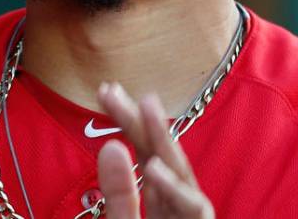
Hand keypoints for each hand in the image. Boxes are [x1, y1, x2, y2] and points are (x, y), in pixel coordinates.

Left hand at [97, 83, 213, 217]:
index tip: (105, 92)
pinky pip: (192, 208)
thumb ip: (119, 195)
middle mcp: (176, 200)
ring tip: (146, 105)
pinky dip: (173, 187)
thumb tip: (110, 146)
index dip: (127, 120)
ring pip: (180, 172)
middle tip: (113, 90)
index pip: (144, 150)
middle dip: (139, 120)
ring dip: (163, 139)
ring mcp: (189, 213)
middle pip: (159, 154)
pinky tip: (154, 166)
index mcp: (159, 196)